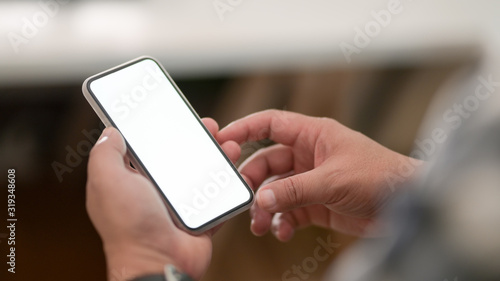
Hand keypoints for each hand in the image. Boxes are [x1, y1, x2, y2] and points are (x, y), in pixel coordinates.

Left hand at [86, 118, 240, 280]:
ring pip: (202, 172)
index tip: (175, 113)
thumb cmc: (130, 226)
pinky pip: (217, 195)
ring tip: (228, 144)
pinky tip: (236, 169)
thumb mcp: (107, 182)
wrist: (160, 262)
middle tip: (209, 127)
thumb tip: (110, 132)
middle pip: (180, 156)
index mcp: (132, 179)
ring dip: (217, 155)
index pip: (147, 147)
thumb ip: (105, 154)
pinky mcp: (200, 216)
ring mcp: (179, 204)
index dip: (161, 128)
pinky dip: (228, 182)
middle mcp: (156, 190)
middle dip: (197, 138)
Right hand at [217, 110, 419, 239]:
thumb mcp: (333, 180)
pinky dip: (282, 221)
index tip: (223, 139)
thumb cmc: (381, 176)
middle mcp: (309, 155)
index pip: (271, 124)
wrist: (406, 205)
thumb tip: (262, 200)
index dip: (245, 128)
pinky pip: (289, 210)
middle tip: (244, 200)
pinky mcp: (317, 202)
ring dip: (265, 207)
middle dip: (253, 182)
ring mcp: (312, 179)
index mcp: (314, 135)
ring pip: (276, 190)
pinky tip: (283, 231)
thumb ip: (294, 190)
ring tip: (260, 224)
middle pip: (267, 162)